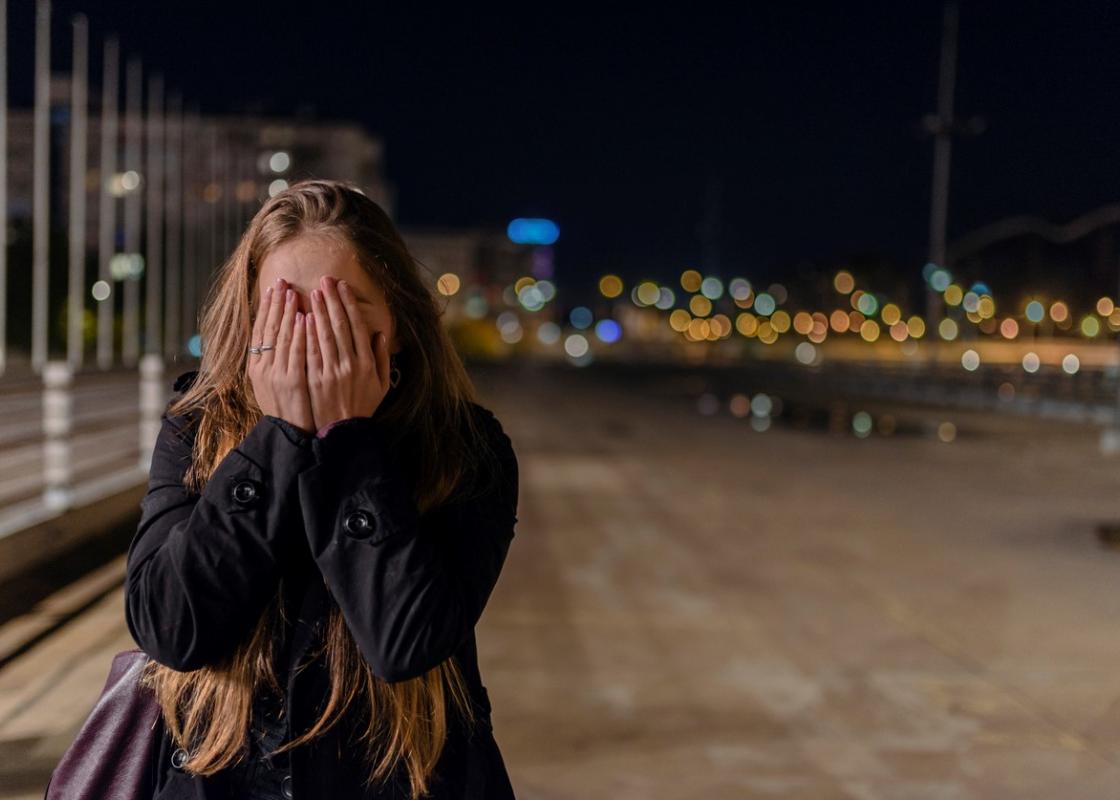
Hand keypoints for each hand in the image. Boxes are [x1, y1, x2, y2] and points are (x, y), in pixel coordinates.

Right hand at [246, 277, 314, 434]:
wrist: (290, 434)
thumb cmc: (285, 409)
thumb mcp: (270, 385)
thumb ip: (273, 361)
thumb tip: (281, 336)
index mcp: (257, 367)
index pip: (261, 330)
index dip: (266, 309)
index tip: (272, 289)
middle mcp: (263, 368)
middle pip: (269, 329)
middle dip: (275, 303)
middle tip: (281, 281)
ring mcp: (277, 374)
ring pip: (281, 337)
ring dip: (287, 313)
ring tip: (292, 292)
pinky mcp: (292, 381)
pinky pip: (296, 353)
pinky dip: (298, 334)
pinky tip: (303, 317)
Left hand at [305, 275, 390, 431]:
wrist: (343, 431)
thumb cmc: (363, 406)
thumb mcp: (381, 384)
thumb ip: (381, 358)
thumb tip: (380, 333)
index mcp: (367, 363)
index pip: (357, 326)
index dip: (349, 304)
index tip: (342, 287)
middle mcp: (350, 364)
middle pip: (340, 325)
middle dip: (332, 300)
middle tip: (325, 280)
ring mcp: (331, 371)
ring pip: (324, 334)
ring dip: (318, 311)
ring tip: (313, 292)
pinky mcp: (315, 378)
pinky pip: (311, 351)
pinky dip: (307, 333)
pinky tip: (303, 317)